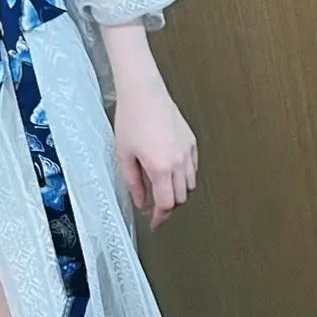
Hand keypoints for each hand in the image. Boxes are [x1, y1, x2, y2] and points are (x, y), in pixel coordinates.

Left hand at [113, 77, 197, 230]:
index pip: (166, 204)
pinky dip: (184, 176)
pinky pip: (193, 167)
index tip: (154, 223)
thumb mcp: (124, 155)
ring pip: (190, 184)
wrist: (144, 93)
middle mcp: (179, 162)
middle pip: (180, 198)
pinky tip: (171, 172)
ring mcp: (188, 151)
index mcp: (161, 168)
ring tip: (162, 189)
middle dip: (168, 206)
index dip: (160, 217)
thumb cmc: (131, 119)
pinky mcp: (191, 141)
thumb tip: (141, 202)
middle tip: (155, 207)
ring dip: (177, 192)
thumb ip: (133, 183)